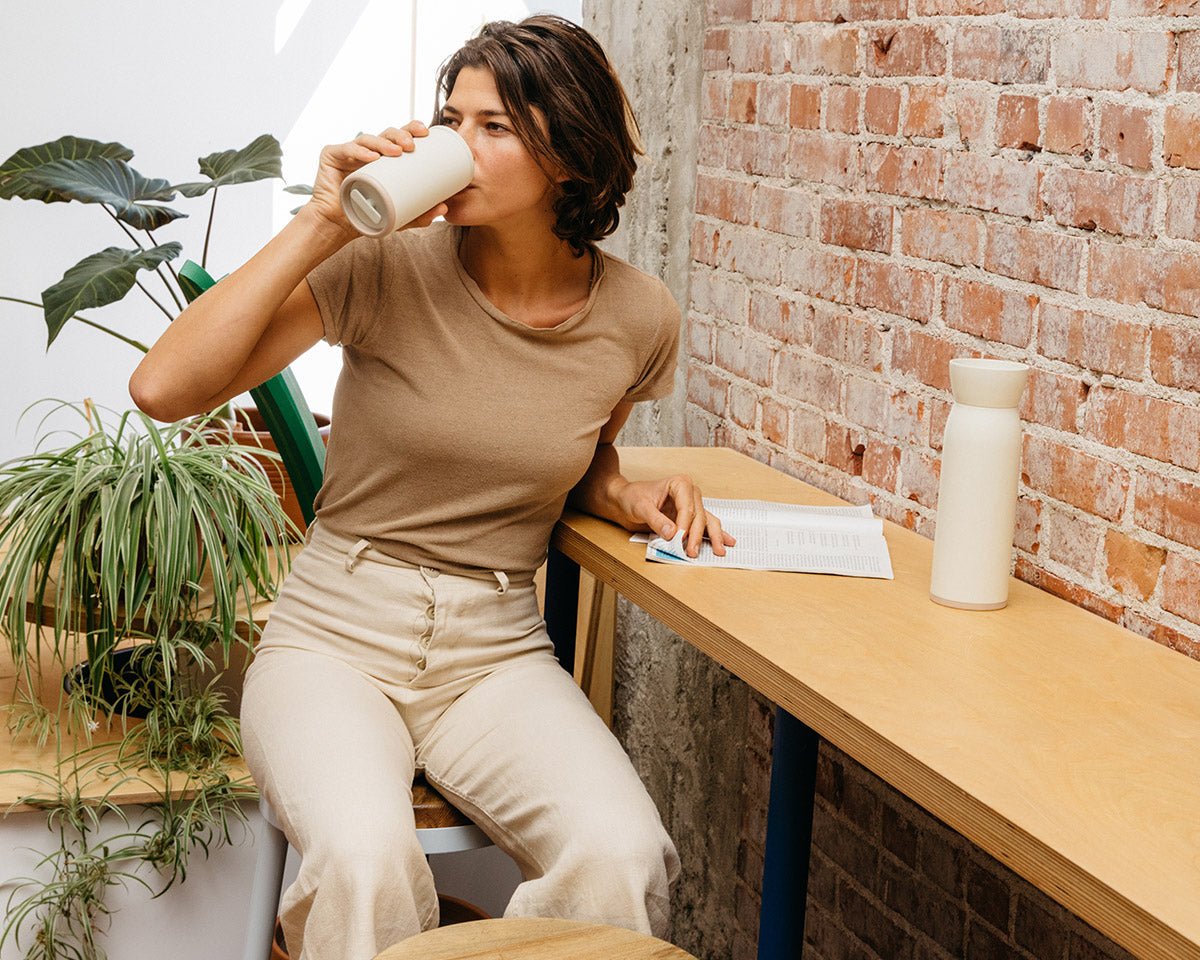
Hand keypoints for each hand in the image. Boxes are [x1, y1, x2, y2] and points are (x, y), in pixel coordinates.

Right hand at [305, 121, 447, 235]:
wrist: (338, 226)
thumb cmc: (367, 216)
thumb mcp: (399, 215)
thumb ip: (420, 212)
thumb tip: (445, 208)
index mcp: (383, 159)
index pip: (399, 138)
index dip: (411, 130)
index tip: (426, 132)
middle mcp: (367, 151)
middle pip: (386, 134)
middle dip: (400, 135)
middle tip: (412, 145)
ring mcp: (349, 151)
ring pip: (368, 139)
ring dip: (383, 143)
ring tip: (396, 151)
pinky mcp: (331, 155)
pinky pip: (346, 149)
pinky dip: (359, 152)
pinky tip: (372, 157)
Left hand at [616, 474, 736, 558]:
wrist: (626, 501)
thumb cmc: (632, 498)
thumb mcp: (641, 507)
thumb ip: (656, 520)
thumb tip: (672, 533)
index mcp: (680, 484)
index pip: (688, 508)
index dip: (685, 525)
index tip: (679, 539)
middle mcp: (690, 494)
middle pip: (699, 517)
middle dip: (696, 536)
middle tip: (690, 552)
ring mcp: (692, 506)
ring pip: (708, 521)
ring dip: (713, 537)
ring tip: (719, 551)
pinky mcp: (690, 518)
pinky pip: (706, 526)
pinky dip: (716, 534)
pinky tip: (727, 541)